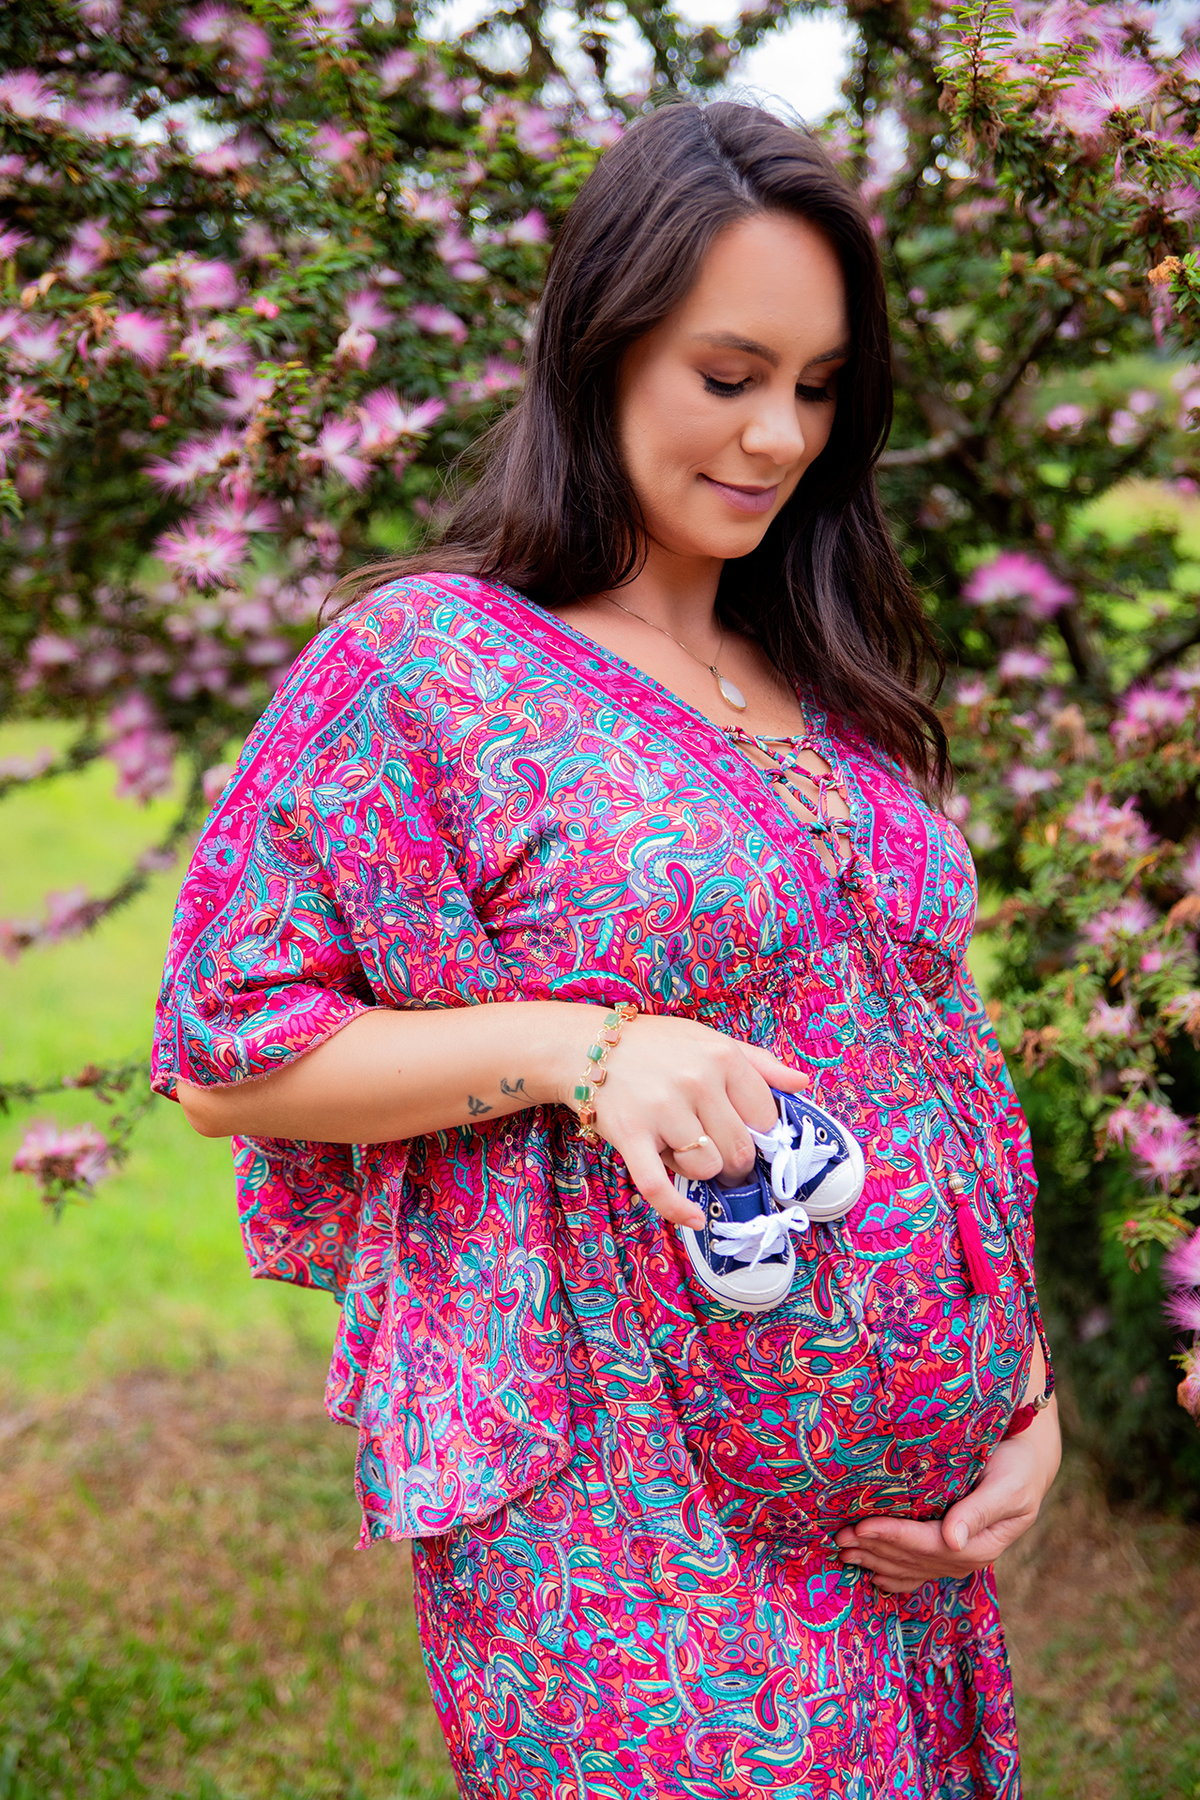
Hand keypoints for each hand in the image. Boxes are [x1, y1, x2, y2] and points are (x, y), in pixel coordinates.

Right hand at [558, 1009, 807, 1227]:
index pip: (764, 1116)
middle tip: (717, 1155)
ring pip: (705, 1167)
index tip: (745, 1137)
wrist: (587, 1047)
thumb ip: (759, 1063)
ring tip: (680, 1149)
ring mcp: (663, 1110)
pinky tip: (694, 1218)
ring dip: (698, 1169)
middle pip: (738, 1148)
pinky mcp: (631, 1136)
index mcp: (722, 1056)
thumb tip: (802, 1084)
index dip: (759, 1136)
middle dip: (733, 1162)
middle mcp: (696, 1081)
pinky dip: (678, 1209)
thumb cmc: (655, 1046)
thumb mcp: (709, 1040)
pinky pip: (659, 1185)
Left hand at [833, 1396, 1061, 1594]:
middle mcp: (966, 1556)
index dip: (894, 1537)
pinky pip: (918, 1570)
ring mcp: (956, 1557)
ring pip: (910, 1567)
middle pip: (913, 1559)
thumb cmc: (1017, 1467)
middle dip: (875, 1550)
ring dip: (875, 1561)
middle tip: (838, 1540)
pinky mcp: (949, 1550)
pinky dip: (893, 1573)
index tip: (863, 1526)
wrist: (1027, 1463)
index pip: (928, 1545)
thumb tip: (953, 1541)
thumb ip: (980, 1511)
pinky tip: (873, 1575)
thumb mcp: (1007, 1487)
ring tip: (843, 1552)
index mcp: (981, 1544)